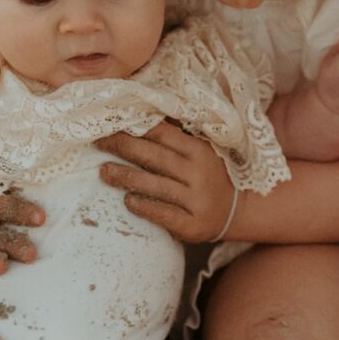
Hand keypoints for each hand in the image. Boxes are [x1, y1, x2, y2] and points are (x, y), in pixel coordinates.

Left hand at [96, 123, 237, 241]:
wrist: (239, 210)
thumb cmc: (211, 174)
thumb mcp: (202, 150)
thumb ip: (177, 137)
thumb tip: (141, 114)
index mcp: (199, 150)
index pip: (162, 134)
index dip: (134, 127)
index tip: (111, 123)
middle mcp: (198, 173)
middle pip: (154, 156)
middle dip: (123, 147)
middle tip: (98, 141)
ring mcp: (196, 200)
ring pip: (155, 186)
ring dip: (126, 177)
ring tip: (103, 171)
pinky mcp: (193, 224)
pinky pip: (164, 214)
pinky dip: (144, 206)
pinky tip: (127, 200)